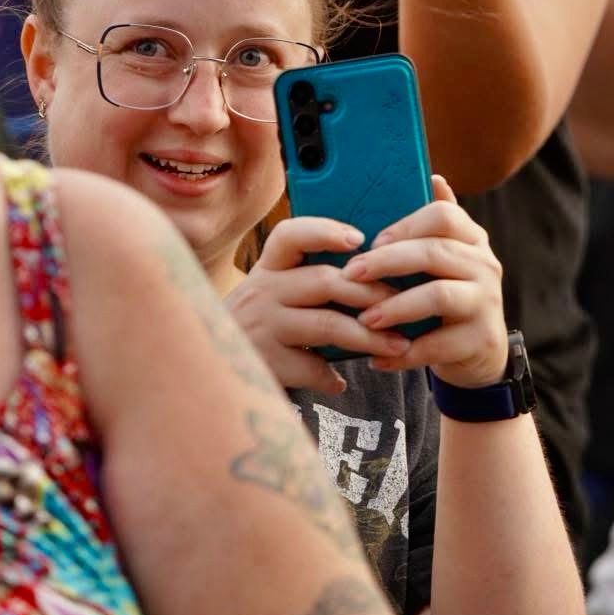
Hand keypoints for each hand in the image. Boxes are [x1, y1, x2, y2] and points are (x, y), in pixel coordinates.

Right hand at [225, 216, 406, 397]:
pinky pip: (310, 366)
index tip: (359, 239)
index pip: (292, 235)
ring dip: (368, 336)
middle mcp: (263, 290)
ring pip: (326, 325)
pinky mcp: (265, 360)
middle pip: (325, 281)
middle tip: (405, 304)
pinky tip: (342, 382)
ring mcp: (262, 325)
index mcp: (269, 266)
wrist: (208, 365)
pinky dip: (331, 376)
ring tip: (398, 345)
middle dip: (371, 293)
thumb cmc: (259, 323)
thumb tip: (374, 268)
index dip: (325, 232)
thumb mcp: (273, 291)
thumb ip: (308, 279)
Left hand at [343, 175, 507, 388]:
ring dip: (395, 306)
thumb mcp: (444, 260)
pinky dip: (403, 353)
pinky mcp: (481, 340)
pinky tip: (377, 357)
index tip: (371, 240)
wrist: (480, 354)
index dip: (405, 225)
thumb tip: (431, 175)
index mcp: (471, 238)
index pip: (443, 215)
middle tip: (350, 274)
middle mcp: (484, 265)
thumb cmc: (448, 297)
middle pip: (434, 252)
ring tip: (364, 318)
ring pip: (438, 296)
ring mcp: (486, 302)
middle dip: (387, 263)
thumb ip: (431, 226)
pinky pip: (438, 345)